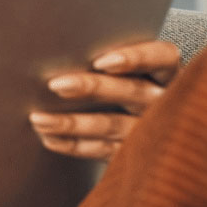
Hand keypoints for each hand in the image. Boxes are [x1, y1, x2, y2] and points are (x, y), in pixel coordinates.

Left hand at [29, 40, 179, 160]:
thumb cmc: (127, 85)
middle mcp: (164, 102)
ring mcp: (151, 131)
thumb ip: (108, 61)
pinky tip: (49, 138)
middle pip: (131, 91)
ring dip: (72, 122)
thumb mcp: (129, 71)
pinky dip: (73, 145)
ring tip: (39, 118)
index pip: (162, 57)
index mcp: (167, 73)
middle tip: (56, 85)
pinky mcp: (134, 155)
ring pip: (111, 124)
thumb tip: (60, 51)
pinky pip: (102, 151)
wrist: (156, 139)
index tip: (102, 61)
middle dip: (92, 87)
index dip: (135, 58)